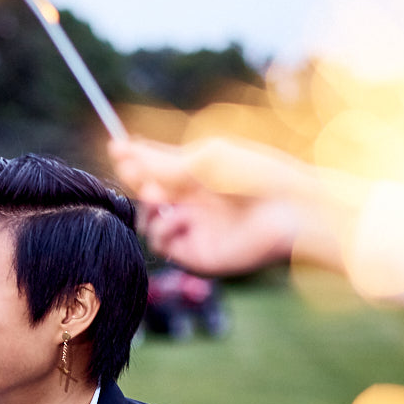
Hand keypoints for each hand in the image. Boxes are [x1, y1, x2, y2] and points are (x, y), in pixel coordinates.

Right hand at [108, 137, 315, 274]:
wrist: (288, 210)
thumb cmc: (255, 176)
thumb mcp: (203, 159)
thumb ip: (161, 161)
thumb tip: (120, 149)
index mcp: (200, 175)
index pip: (157, 169)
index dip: (135, 160)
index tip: (116, 147)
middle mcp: (195, 203)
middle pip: (148, 194)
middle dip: (136, 181)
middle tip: (134, 172)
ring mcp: (195, 230)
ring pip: (148, 223)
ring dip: (147, 207)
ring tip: (158, 196)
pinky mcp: (197, 255)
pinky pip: (163, 245)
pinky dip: (164, 229)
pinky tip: (182, 219)